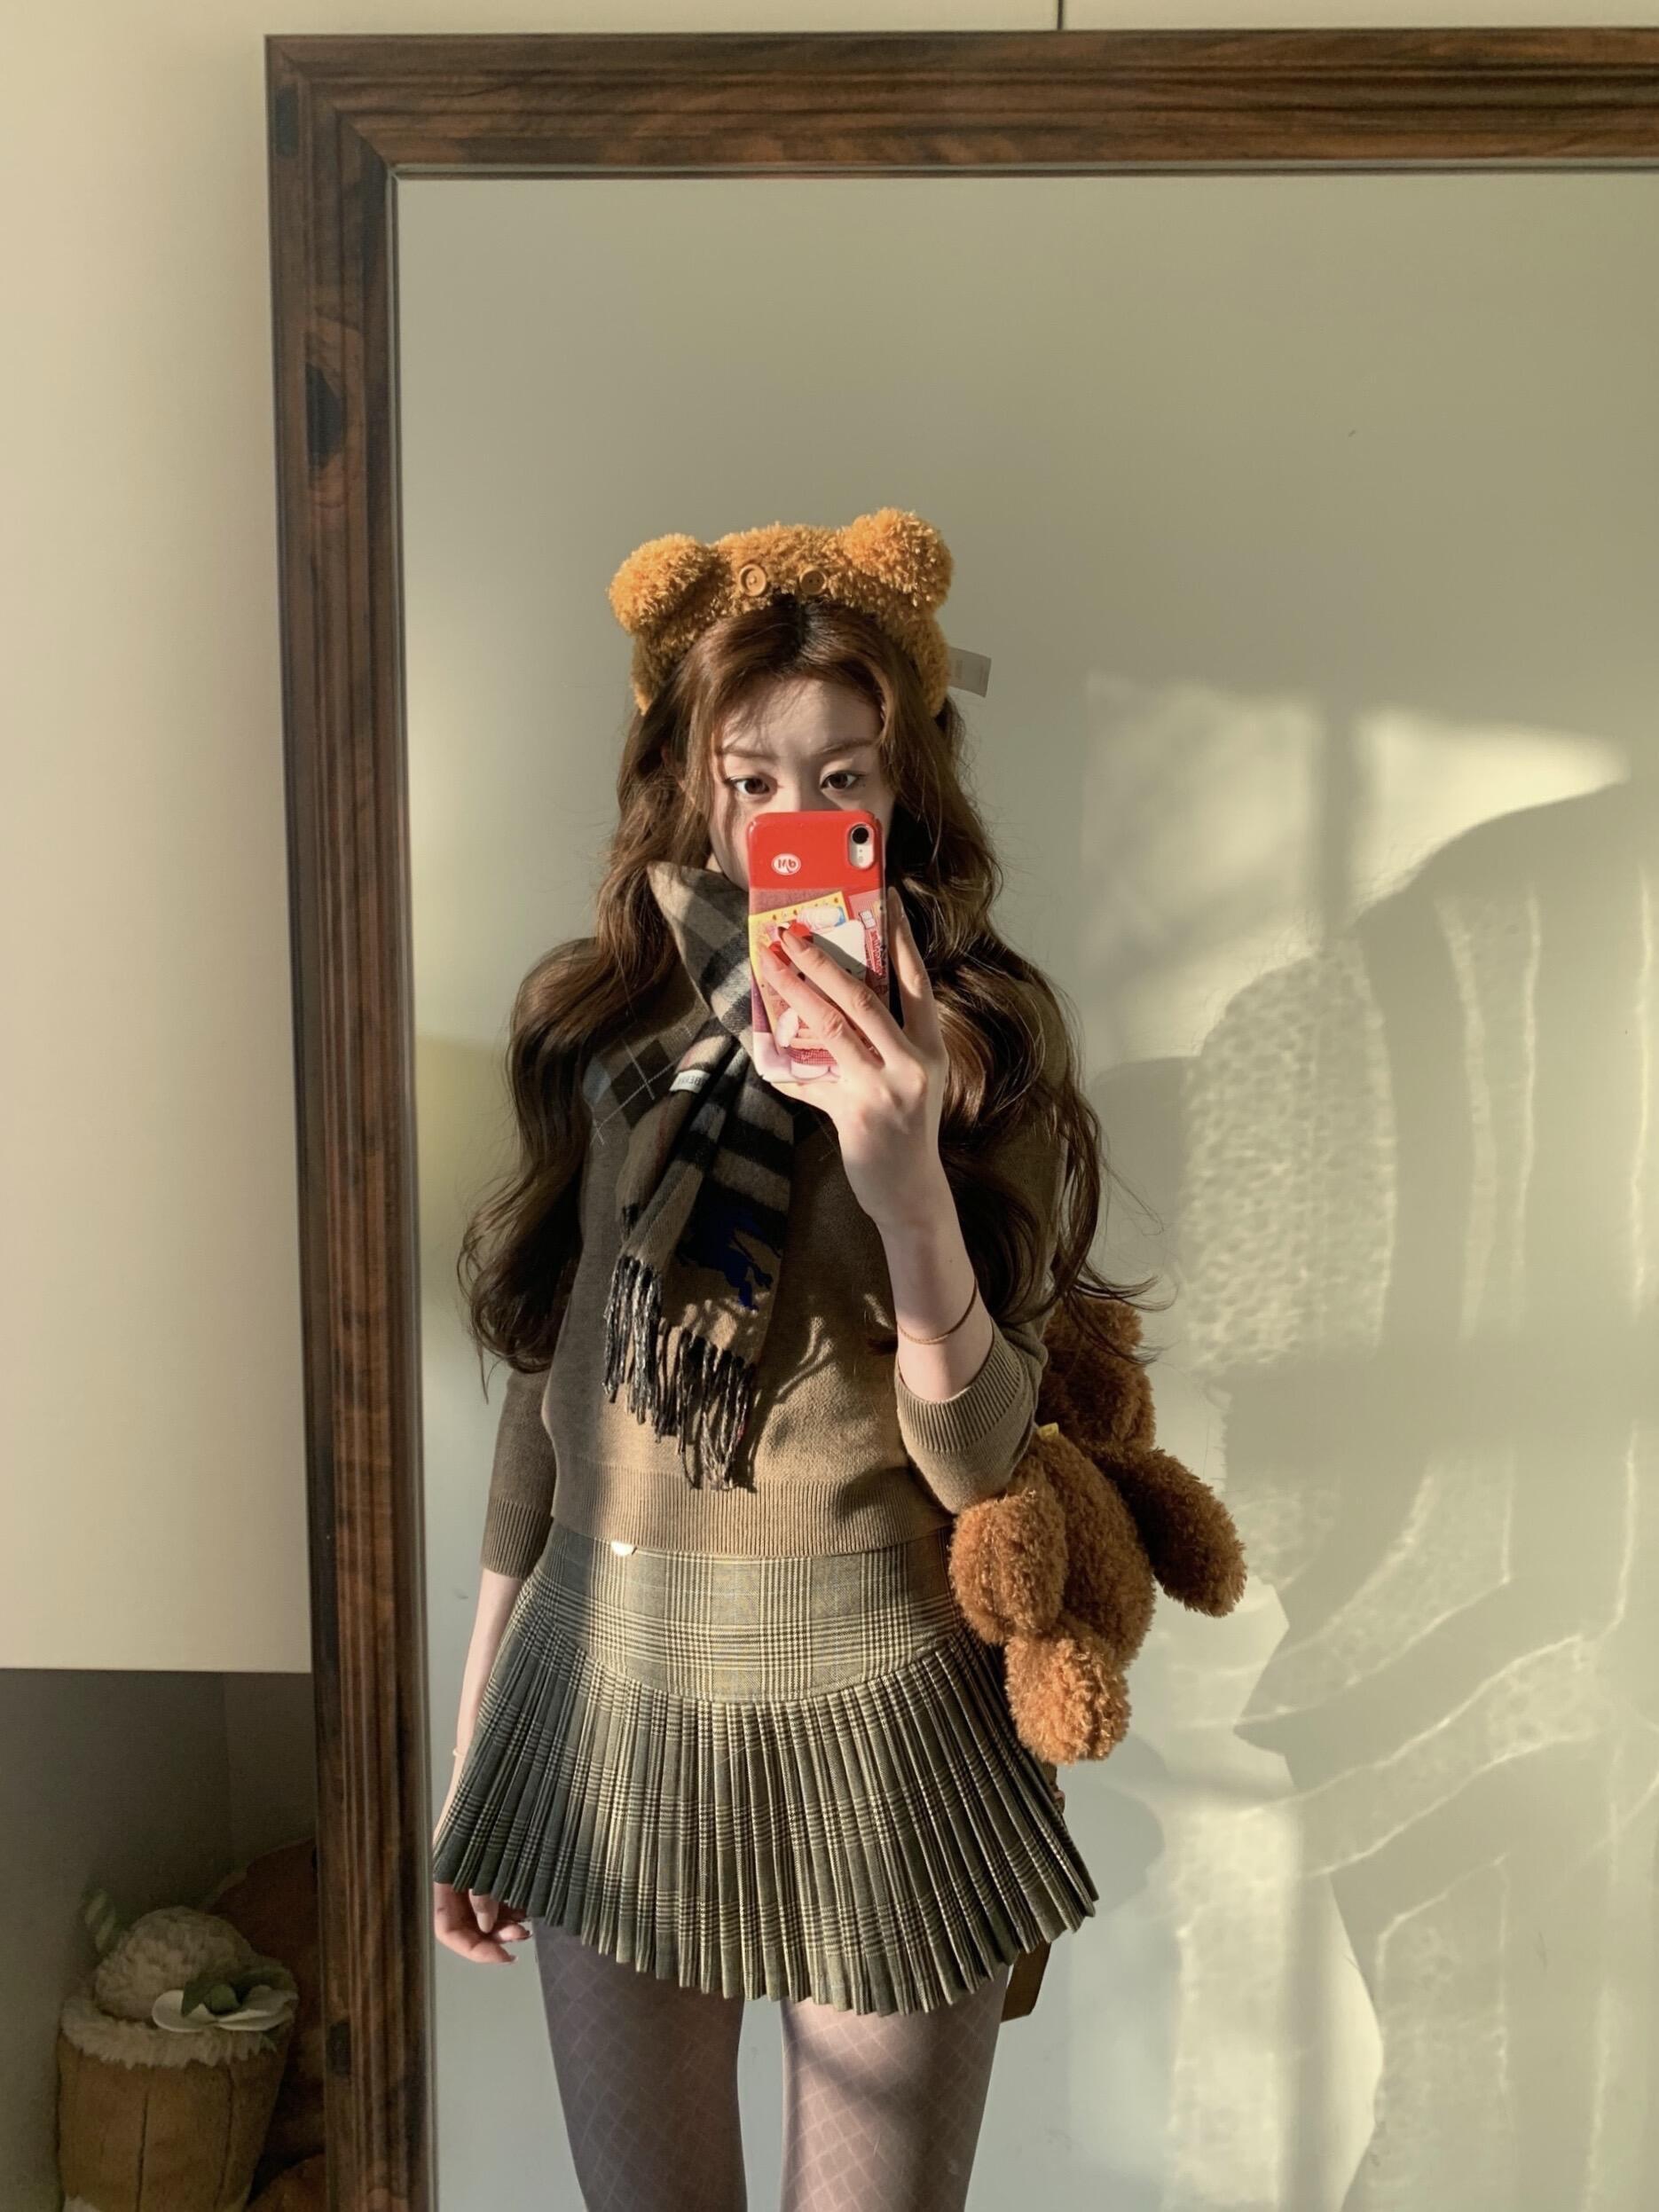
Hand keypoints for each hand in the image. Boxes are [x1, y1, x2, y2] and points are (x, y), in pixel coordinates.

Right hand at [433, 1742, 527, 1964]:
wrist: (505, 1738)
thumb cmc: (495, 1780)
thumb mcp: (486, 1837)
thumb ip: (482, 1883)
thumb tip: (483, 1924)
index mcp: (447, 1865)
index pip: (445, 1925)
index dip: (471, 1949)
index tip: (504, 1957)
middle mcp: (459, 1868)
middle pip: (467, 1922)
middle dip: (493, 1937)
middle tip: (526, 1936)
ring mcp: (478, 1860)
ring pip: (486, 1909)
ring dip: (507, 1921)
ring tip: (532, 1918)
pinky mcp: (498, 1850)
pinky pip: (501, 1888)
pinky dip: (516, 1899)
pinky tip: (532, 1898)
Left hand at [758, 885, 949, 1226]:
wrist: (911, 1193)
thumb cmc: (905, 1131)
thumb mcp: (907, 1080)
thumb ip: (881, 1044)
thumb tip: (831, 1004)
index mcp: (930, 1047)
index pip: (915, 980)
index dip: (900, 937)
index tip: (884, 898)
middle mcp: (912, 1062)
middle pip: (862, 995)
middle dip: (821, 960)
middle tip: (789, 933)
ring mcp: (884, 1087)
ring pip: (831, 1026)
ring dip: (794, 991)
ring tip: (768, 966)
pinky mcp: (855, 1112)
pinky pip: (808, 1078)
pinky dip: (781, 1062)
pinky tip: (759, 1045)